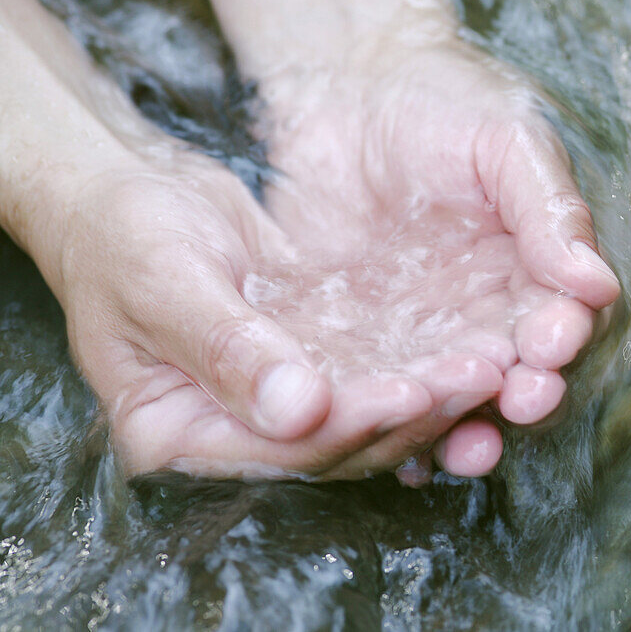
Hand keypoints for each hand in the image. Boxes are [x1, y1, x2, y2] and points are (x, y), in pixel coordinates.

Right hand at [53, 144, 483, 478]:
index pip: (282, 451)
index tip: (413, 392)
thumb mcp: (164, 283)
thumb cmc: (124, 235)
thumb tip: (299, 412)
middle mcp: (230, 434)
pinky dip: (416, 362)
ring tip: (490, 363)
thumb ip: (227, 350)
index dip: (352, 425)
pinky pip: (369, 373)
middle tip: (478, 376)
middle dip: (411, 413)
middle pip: (335, 445)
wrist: (127, 195)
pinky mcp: (308, 365)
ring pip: (364, 414)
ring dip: (428, 394)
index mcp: (176, 437)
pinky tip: (466, 343)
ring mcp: (273, 405)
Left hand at [257, 38, 620, 479]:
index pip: (559, 316)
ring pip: (449, 395)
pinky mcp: (359, 339)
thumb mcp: (507, 139)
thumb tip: (598, 283)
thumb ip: (549, 208)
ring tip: (460, 441)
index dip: (559, 336)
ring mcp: (420, 330)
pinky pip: (378, 389)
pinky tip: (388, 442)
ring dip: (460, 425)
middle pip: (512, 371)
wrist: (343, 84)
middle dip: (521, 392)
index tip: (551, 344)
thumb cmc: (442, 97)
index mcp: (531, 266)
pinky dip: (388, 424)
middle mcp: (483, 310)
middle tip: (518, 399)